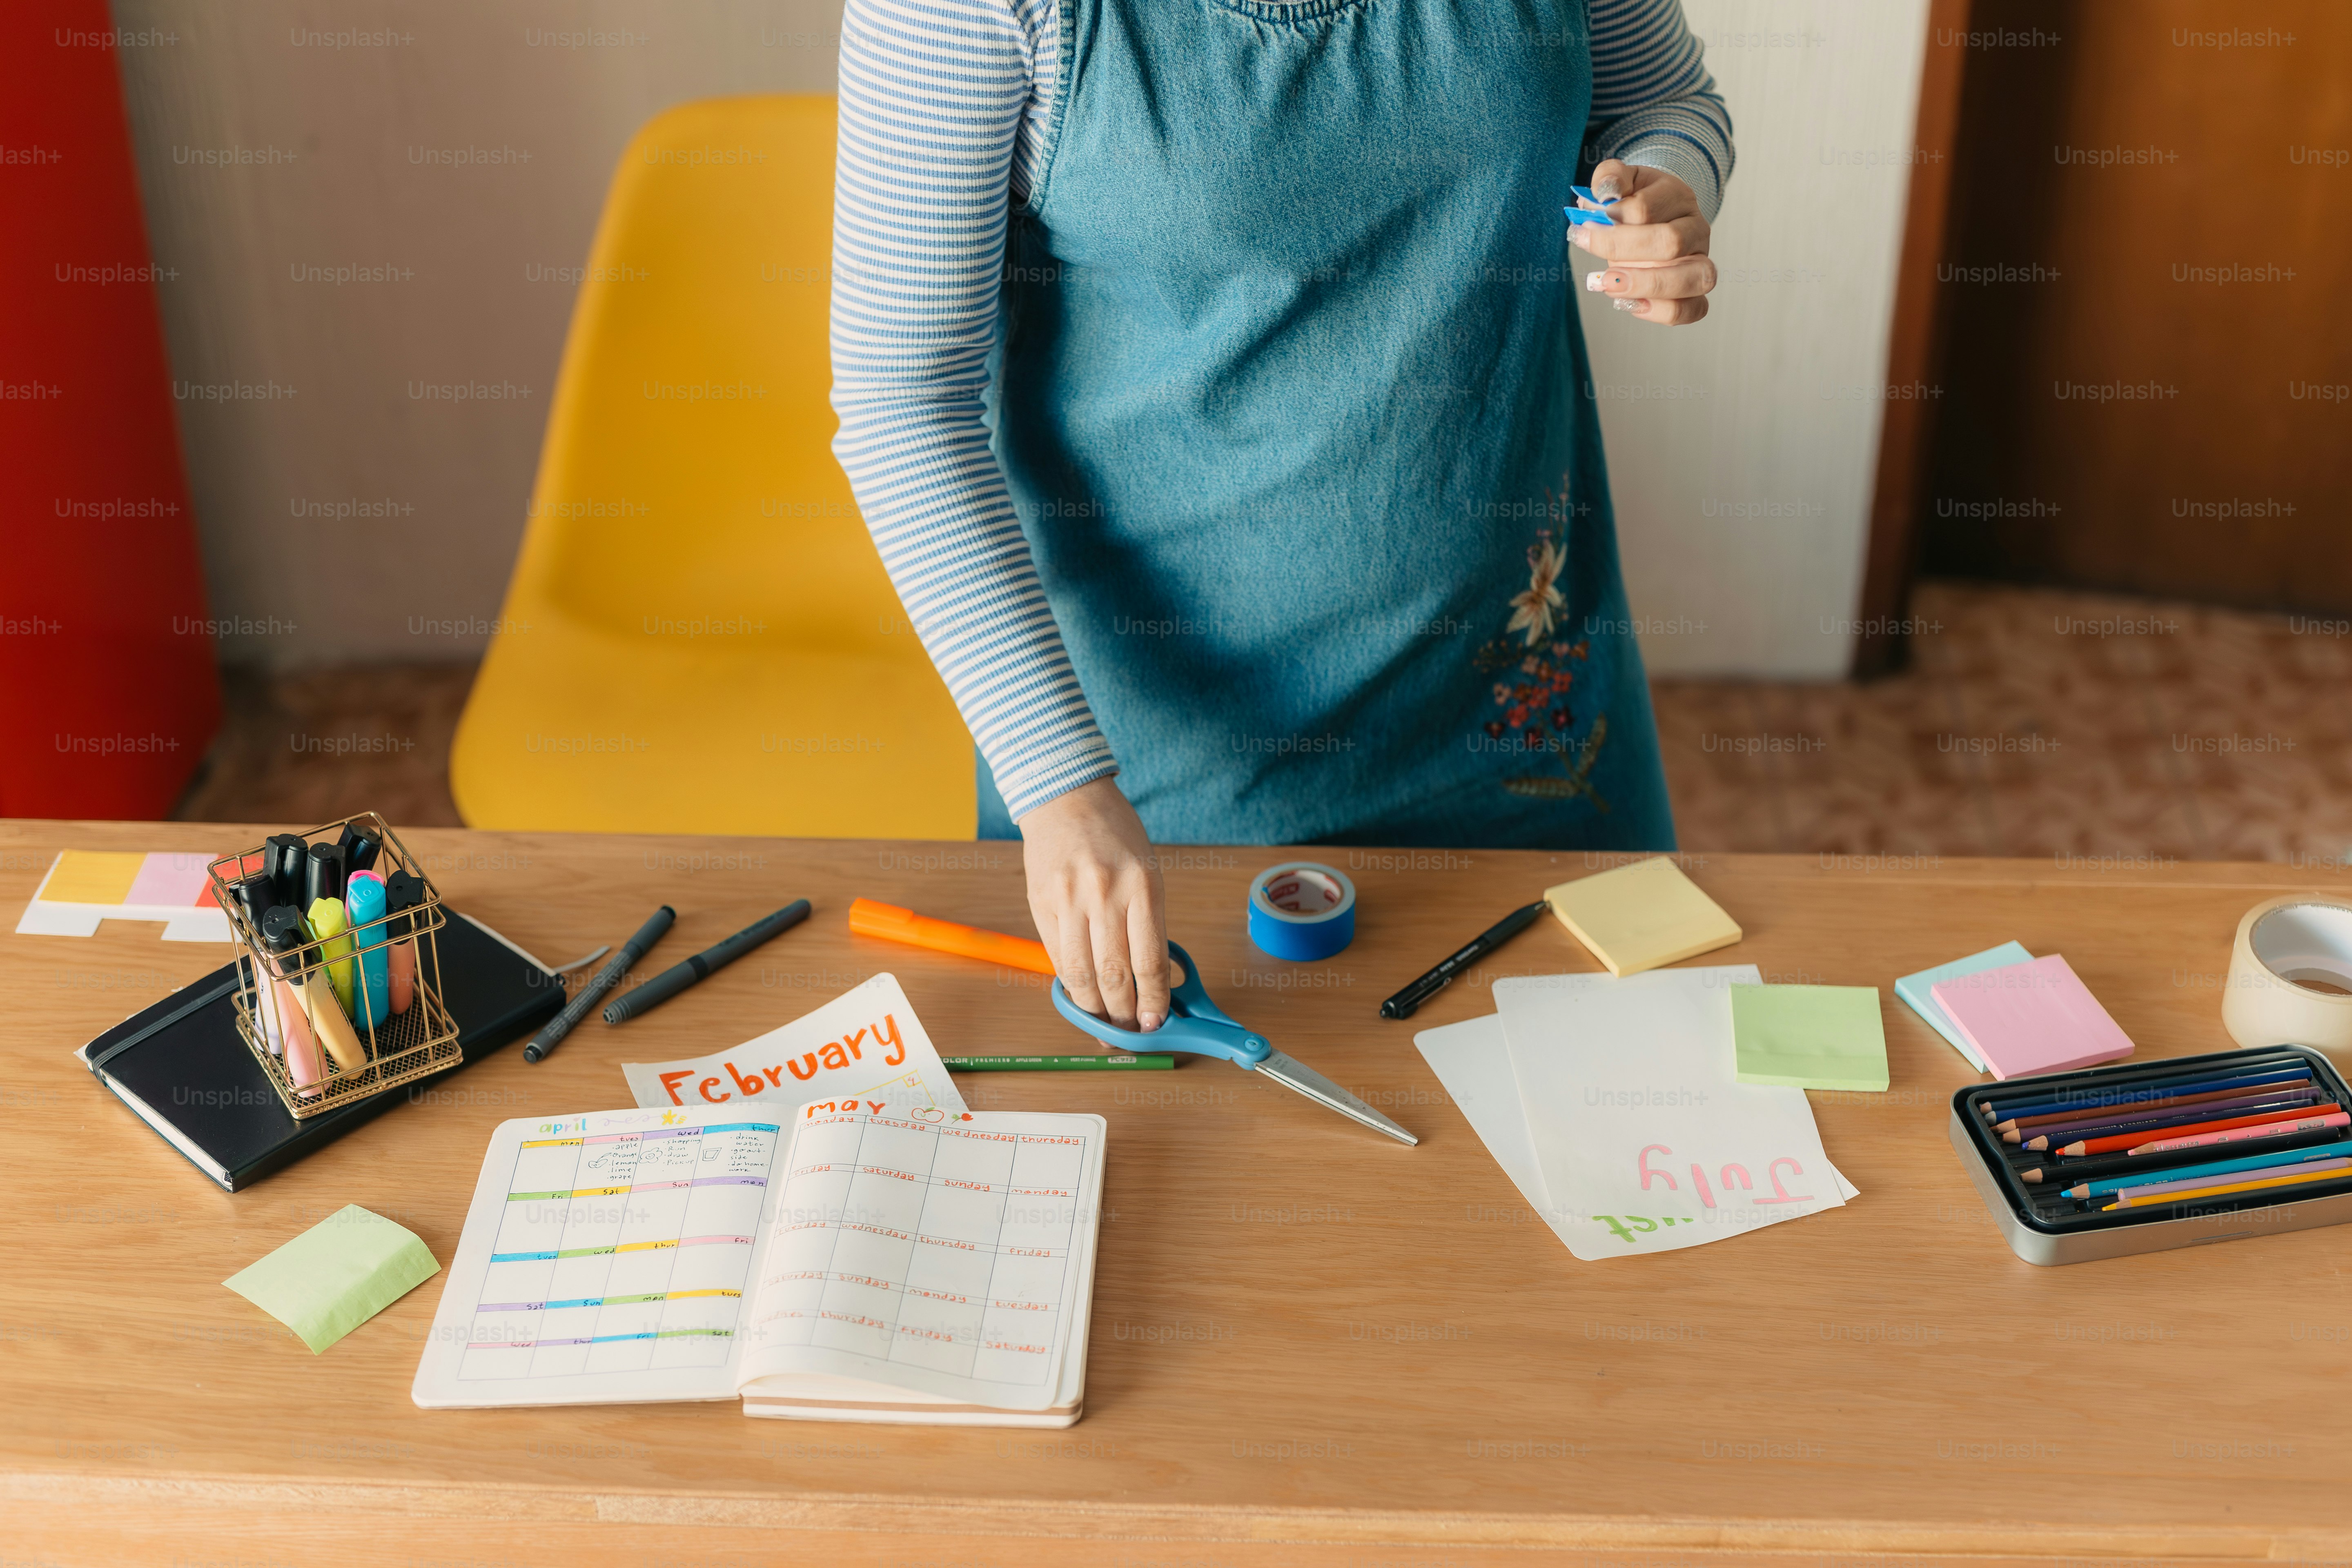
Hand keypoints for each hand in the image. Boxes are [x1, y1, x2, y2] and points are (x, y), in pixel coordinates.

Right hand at [1017, 775, 1171, 1031]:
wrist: (1066, 798)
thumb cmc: (1114, 835)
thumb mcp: (1147, 872)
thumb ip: (1147, 923)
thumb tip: (1151, 981)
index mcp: (1143, 885)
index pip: (1150, 961)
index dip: (1153, 1001)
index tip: (1155, 1022)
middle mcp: (1105, 893)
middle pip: (1114, 975)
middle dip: (1124, 1014)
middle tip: (1130, 1031)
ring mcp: (1069, 899)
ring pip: (1080, 973)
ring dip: (1094, 1008)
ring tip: (1104, 1022)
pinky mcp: (1041, 903)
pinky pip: (1056, 957)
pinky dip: (1070, 983)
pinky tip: (1081, 994)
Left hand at [1571, 159, 1715, 324]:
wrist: (1657, 220)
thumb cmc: (1636, 202)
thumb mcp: (1622, 180)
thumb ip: (1611, 177)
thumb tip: (1606, 192)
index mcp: (1679, 197)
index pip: (1646, 209)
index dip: (1612, 219)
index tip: (1585, 227)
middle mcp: (1697, 230)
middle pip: (1671, 242)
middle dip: (1622, 249)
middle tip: (1588, 248)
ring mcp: (1701, 263)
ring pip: (1693, 278)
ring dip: (1645, 284)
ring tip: (1607, 283)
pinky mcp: (1696, 293)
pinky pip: (1692, 310)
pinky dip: (1660, 311)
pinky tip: (1630, 303)